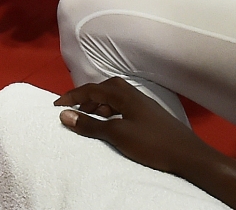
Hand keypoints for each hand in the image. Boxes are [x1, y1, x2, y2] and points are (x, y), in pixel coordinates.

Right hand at [55, 79, 214, 179]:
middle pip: (103, 89)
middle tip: (73, 110)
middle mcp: (132, 94)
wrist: (190, 156)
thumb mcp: (117, 135)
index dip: (71, 96)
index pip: (90, 89)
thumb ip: (90, 124)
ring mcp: (142, 104)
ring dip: (98, 105)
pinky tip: (111, 124)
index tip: (56, 106)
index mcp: (123, 94)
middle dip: (85, 97)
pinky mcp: (149, 115)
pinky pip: (122, 106)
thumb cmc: (152, 143)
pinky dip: (110, 111)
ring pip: (113, 98)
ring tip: (90, 118)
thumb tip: (64, 115)